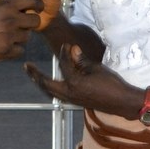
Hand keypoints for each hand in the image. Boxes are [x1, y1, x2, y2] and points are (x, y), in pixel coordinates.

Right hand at [0, 0, 42, 61]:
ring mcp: (9, 37)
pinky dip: (13, 49)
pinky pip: (19, 50)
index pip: (32, 1)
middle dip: (30, 23)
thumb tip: (15, 8)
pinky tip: (2, 46)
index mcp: (5, 6)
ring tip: (5, 36)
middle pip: (35, 21)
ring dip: (19, 37)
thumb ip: (2, 7)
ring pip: (27, 37)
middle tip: (22, 25)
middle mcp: (10, 20)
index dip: (37, 4)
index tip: (37, 8)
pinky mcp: (5, 51)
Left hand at [24, 44, 139, 116]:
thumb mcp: (97, 69)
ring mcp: (71, 99)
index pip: (64, 65)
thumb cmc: (113, 84)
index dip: (64, 53)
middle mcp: (69, 93)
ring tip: (33, 74)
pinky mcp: (75, 102)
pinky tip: (48, 84)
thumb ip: (82, 60)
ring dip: (41, 83)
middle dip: (35, 75)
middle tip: (27, 66)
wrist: (122, 102)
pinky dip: (50, 89)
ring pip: (50, 92)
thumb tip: (72, 50)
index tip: (66, 45)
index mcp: (75, 83)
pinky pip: (57, 95)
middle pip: (46, 84)